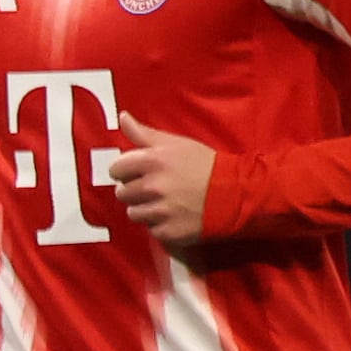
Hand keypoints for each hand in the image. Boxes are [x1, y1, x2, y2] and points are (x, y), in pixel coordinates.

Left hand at [104, 119, 217, 245]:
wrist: (234, 193)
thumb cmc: (204, 165)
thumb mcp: (176, 143)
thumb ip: (144, 133)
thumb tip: (122, 117)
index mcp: (152, 161)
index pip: (115, 169)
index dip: (125, 170)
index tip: (137, 172)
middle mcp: (153, 187)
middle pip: (122, 193)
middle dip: (134, 190)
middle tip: (154, 187)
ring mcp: (160, 211)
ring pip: (133, 213)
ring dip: (145, 209)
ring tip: (165, 202)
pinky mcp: (168, 232)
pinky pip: (151, 230)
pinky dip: (160, 225)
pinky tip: (174, 216)